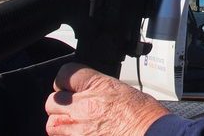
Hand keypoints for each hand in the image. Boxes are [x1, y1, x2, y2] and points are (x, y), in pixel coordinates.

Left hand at [45, 63, 169, 135]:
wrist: (151, 134)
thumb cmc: (145, 115)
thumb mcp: (122, 89)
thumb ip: (99, 89)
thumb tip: (90, 91)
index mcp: (96, 85)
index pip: (65, 74)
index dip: (65, 81)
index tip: (69, 86)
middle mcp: (83, 106)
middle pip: (52, 101)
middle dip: (61, 105)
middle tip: (73, 108)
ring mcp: (78, 128)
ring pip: (52, 123)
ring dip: (61, 123)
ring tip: (75, 125)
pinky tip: (82, 134)